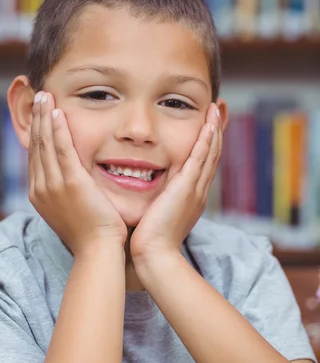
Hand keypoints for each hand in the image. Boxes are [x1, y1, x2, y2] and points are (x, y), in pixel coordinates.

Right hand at [29, 91, 126, 255]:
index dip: (36, 133)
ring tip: (45, 95)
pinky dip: (58, 128)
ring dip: (44, 116)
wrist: (97, 251)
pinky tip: (58, 111)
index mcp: (39, 195)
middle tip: (38, 96)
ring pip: (44, 143)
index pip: (35, 156)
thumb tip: (70, 184)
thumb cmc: (91, 235)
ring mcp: (52, 185)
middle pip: (35, 145)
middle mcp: (40, 188)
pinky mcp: (70, 182)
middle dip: (37, 119)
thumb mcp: (71, 211)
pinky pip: (61, 148)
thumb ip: (66, 194)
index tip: (39, 115)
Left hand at [130, 103, 221, 261]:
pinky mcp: (187, 187)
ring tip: (217, 108)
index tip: (207, 127)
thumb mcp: (155, 217)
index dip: (206, 146)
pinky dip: (206, 140)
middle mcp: (197, 192)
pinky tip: (209, 123)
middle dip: (216, 132)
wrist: (154, 255)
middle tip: (219, 111)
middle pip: (212, 156)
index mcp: (190, 199)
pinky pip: (201, 158)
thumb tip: (144, 196)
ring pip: (210, 153)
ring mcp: (195, 189)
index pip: (201, 166)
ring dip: (214, 129)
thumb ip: (154, 203)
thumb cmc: (148, 241)